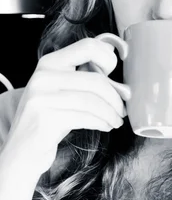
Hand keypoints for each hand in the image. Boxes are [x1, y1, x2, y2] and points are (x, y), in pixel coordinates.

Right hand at [2, 37, 130, 179]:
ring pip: (93, 100)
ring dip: (111, 113)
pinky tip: (106, 126)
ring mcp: (42, 97)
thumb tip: (115, 68)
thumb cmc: (48, 121)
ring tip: (116, 121)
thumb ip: (82, 78)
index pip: (88, 47)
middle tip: (121, 109)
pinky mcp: (46, 118)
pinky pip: (86, 117)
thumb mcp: (62, 92)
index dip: (108, 59)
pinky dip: (102, 122)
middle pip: (95, 80)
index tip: (115, 75)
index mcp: (49, 63)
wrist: (21, 152)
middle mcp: (44, 76)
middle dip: (115, 97)